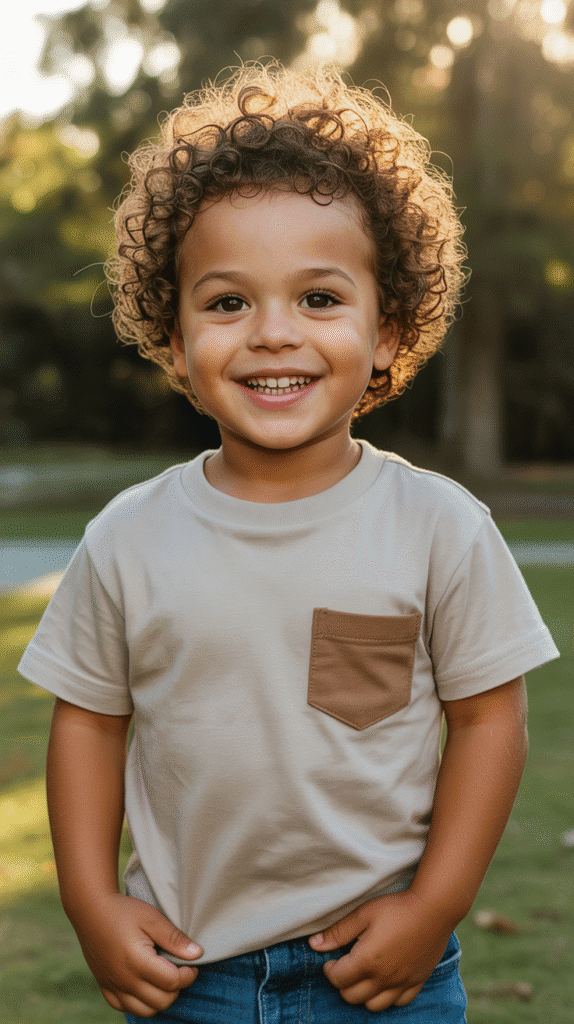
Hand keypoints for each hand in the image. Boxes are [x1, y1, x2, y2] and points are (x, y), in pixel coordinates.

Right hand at [72, 892, 202, 1016]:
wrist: (90, 910)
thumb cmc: (123, 911)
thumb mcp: (152, 918)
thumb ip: (174, 938)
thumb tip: (197, 954)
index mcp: (137, 961)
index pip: (172, 982)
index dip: (188, 974)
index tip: (192, 963)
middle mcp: (124, 980)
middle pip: (162, 1001)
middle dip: (177, 987)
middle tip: (179, 968)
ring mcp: (113, 986)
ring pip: (146, 1011)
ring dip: (161, 998)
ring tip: (163, 977)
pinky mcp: (105, 988)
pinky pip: (127, 1008)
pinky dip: (141, 1003)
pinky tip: (145, 984)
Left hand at [308, 889, 451, 1011]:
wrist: (434, 908)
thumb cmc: (396, 907)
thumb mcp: (363, 913)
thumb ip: (338, 932)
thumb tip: (314, 944)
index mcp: (367, 960)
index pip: (338, 979)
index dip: (329, 970)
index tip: (331, 960)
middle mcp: (384, 978)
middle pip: (352, 997)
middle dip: (343, 983)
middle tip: (346, 966)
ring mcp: (402, 983)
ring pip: (374, 1006)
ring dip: (363, 994)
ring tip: (363, 974)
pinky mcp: (417, 982)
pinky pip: (398, 1003)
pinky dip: (387, 997)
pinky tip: (385, 980)